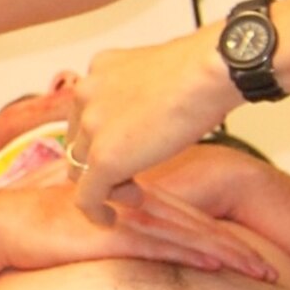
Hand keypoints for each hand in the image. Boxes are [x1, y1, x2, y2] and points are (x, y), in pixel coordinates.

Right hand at [0, 168, 275, 279]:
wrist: (7, 225)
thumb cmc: (45, 230)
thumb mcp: (92, 230)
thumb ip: (118, 232)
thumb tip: (137, 249)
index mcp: (138, 201)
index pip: (192, 217)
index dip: (225, 235)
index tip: (255, 253)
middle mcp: (140, 206)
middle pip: (202, 226)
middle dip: (240, 249)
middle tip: (275, 269)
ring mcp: (129, 220)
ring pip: (190, 235)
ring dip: (228, 254)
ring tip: (262, 272)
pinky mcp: (114, 235)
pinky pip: (161, 245)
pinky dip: (192, 252)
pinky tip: (216, 262)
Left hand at [65, 31, 233, 223]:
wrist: (210, 72)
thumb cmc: (204, 69)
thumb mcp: (163, 73)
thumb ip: (147, 92)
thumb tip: (160, 107)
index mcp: (101, 69)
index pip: (88, 114)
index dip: (103, 139)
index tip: (127, 152)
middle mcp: (87, 94)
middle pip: (79, 142)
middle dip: (101, 164)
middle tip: (131, 178)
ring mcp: (92, 126)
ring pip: (80, 169)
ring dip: (104, 185)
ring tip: (134, 193)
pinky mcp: (103, 157)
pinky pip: (87, 196)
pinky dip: (96, 212)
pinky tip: (109, 220)